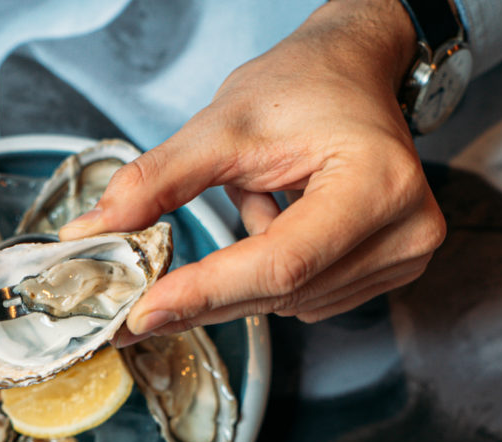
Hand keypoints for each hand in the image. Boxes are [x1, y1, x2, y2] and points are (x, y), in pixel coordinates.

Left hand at [60, 0, 444, 344]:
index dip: (207, 290)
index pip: (280, 261)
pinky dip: (270, 273)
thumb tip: (96, 231)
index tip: (144, 310)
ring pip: (291, 302)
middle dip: (207, 296)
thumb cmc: (304, 86)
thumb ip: (157, 181)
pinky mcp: (391, 267)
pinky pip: (308, 297)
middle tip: (141, 303)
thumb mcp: (222, 125)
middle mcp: (405, 228)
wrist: (353, 71)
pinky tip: (273, 222)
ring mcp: (405, 252)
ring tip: (252, 202)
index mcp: (377, 183)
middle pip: (283, 291)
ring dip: (243, 275)